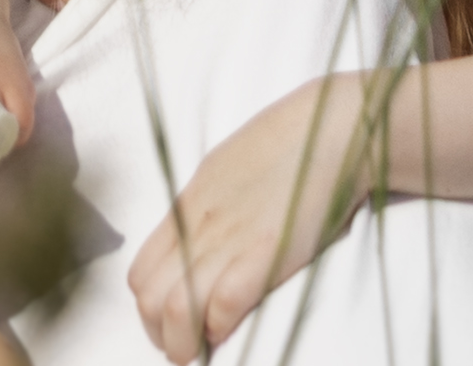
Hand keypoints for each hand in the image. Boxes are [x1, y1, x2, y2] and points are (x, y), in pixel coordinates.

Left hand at [128, 77, 369, 359]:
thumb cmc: (286, 145)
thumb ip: (206, 210)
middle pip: (149, 297)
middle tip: (180, 348)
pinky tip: (228, 330)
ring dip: (183, 342)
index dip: (148, 308)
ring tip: (196, 352)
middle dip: (158, 333)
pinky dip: (220, 327)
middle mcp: (200, 226)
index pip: (141, 272)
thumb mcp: (224, 171)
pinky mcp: (267, 252)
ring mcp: (231, 239)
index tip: (165, 325)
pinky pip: (224, 303)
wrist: (331, 128)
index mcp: (188, 206)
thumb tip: (196, 243)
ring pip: (176, 308)